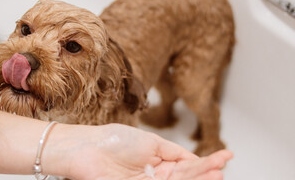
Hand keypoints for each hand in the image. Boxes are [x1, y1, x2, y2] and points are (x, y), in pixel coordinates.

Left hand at [45, 123, 232, 179]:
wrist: (90, 149)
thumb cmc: (116, 140)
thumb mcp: (151, 142)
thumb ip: (174, 153)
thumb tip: (195, 159)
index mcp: (160, 161)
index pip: (188, 164)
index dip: (207, 162)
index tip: (227, 156)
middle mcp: (158, 176)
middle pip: (186, 177)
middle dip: (205, 174)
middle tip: (222, 171)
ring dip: (197, 179)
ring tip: (216, 175)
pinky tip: (194, 178)